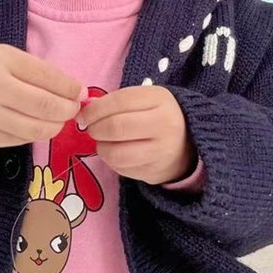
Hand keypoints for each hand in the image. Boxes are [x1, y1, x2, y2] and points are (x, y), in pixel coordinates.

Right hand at [0, 45, 83, 147]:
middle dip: (68, 109)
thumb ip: (40, 71)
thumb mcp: (6, 58)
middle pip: (46, 106)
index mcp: (0, 62)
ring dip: (56, 126)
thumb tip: (77, 91)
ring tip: (58, 118)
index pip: (47, 77)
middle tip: (74, 108)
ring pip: (37, 129)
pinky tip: (37, 125)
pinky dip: (37, 134)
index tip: (81, 92)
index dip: (70, 88)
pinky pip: (23, 140)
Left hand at [80, 87, 194, 185]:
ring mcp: (162, 151)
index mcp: (160, 100)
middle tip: (91, 129)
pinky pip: (123, 169)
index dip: (95, 109)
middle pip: (117, 127)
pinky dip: (112, 162)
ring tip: (103, 143)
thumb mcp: (144, 99)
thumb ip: (117, 102)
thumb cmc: (158, 115)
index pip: (120, 102)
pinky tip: (116, 154)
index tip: (84, 115)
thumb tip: (86, 110)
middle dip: (95, 129)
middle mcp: (165, 125)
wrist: (189, 142)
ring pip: (117, 153)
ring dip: (101, 148)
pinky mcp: (155, 172)